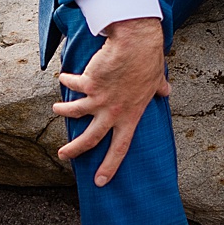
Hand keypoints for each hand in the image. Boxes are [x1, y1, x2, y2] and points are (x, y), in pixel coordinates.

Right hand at [55, 17, 169, 185]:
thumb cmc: (148, 60)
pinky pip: (73, 84)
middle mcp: (113, 112)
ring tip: (57, 108)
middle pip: (90, 139)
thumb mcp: (156, 80)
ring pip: (74, 112)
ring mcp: (99, 99)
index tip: (100, 181)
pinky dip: (67, 80)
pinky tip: (64, 76)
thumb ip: (158, 90)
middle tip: (63, 155)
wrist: (136, 43)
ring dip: (63, 110)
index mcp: (131, 116)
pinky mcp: (88, 83)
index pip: (120, 147)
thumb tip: (166, 91)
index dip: (110, 166)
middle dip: (74, 150)